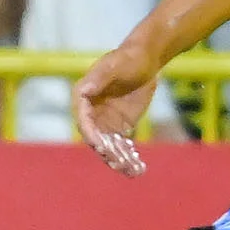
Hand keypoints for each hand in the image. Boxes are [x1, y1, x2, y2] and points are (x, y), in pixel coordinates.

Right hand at [72, 42, 162, 178]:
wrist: (146, 60)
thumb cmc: (128, 58)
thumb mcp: (115, 65)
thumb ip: (100, 77)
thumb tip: (84, 90)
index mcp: (83, 98)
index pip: (83, 122)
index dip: (92, 136)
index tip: (103, 148)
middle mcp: (91, 113)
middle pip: (96, 138)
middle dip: (107, 153)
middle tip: (120, 163)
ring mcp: (104, 121)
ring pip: (108, 146)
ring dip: (119, 160)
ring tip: (133, 170)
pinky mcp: (119, 126)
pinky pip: (121, 145)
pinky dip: (129, 157)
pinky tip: (138, 168)